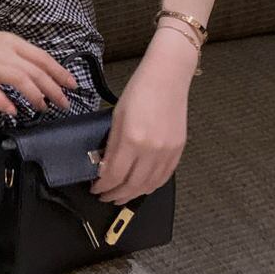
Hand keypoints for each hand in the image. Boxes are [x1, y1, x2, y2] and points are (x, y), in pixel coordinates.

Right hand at [0, 21, 78, 115]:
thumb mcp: (0, 43)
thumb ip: (18, 56)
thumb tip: (41, 75)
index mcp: (12, 42)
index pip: (42, 57)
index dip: (59, 72)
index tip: (73, 85)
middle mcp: (3, 52)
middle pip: (34, 71)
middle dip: (53, 89)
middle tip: (64, 104)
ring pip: (19, 79)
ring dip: (35, 95)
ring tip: (43, 107)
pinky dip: (5, 102)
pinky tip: (14, 111)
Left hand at [89, 54, 188, 204]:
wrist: (168, 76)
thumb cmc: (140, 90)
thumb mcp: (117, 116)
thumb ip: (112, 145)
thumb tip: (105, 167)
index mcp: (132, 139)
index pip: (114, 175)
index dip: (103, 186)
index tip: (96, 188)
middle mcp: (152, 149)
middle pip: (132, 185)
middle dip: (115, 195)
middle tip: (105, 196)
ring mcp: (167, 151)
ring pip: (149, 186)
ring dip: (133, 195)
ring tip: (122, 196)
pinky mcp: (178, 150)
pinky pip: (165, 177)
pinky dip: (152, 186)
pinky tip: (142, 187)